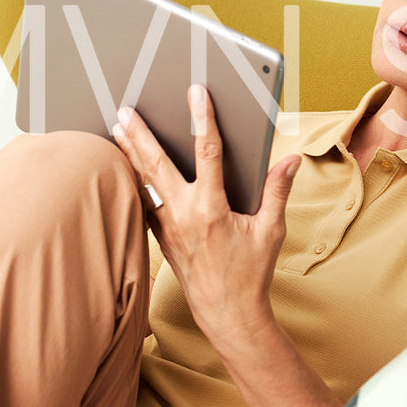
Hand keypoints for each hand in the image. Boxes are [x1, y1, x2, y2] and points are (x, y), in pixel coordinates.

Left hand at [110, 84, 300, 344]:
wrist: (227, 313)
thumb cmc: (250, 273)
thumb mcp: (271, 231)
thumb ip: (278, 191)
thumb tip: (289, 160)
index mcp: (213, 207)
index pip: (207, 152)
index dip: (203, 119)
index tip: (196, 93)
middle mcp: (184, 214)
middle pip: (157, 164)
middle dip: (140, 134)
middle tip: (125, 109)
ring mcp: (168, 227)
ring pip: (143, 182)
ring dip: (129, 153)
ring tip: (116, 128)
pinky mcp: (161, 238)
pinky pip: (143, 203)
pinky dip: (133, 183)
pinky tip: (124, 168)